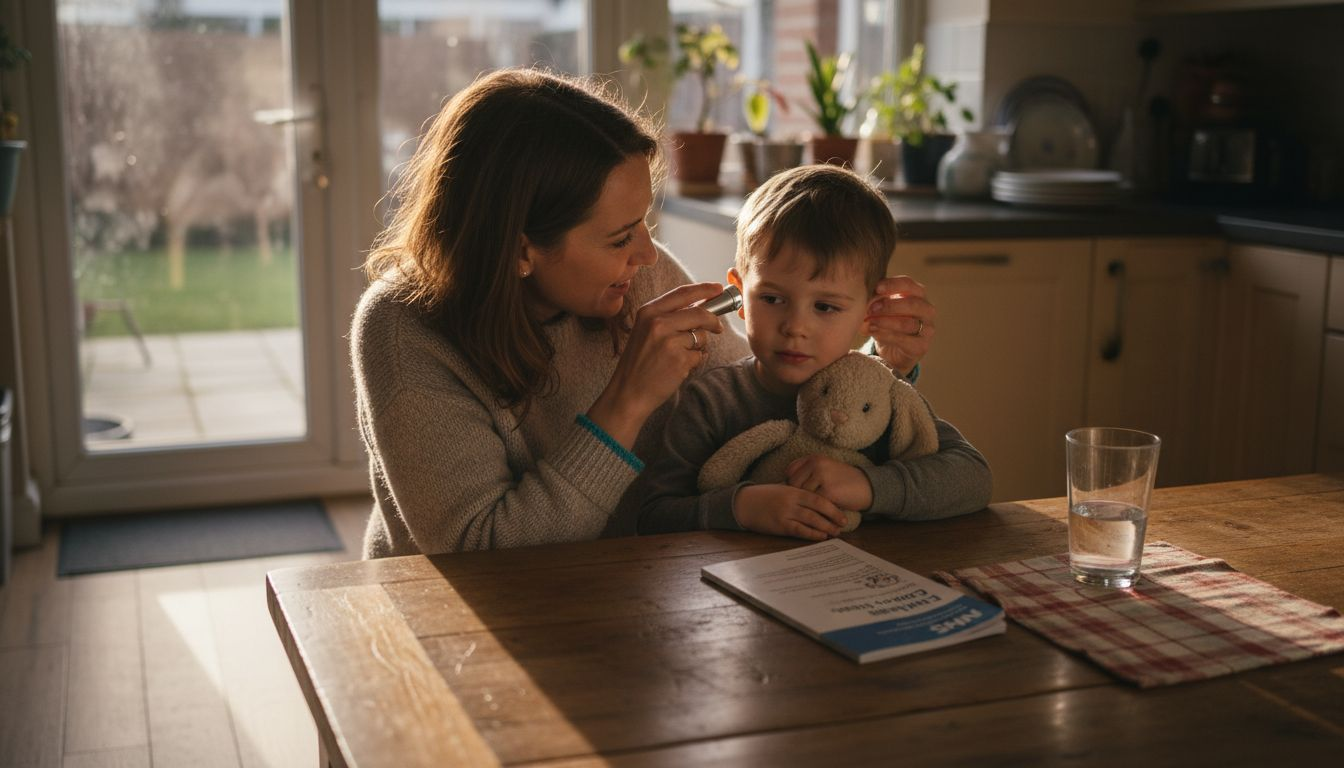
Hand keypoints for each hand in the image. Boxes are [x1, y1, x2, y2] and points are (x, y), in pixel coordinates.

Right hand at [587, 282, 723, 446]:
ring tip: (680, 356)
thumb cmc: (638, 363)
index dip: (704, 289)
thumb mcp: (644, 331)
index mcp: (648, 312)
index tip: (718, 289)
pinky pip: (700, 355)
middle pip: (700, 313)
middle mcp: (658, 322)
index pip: (683, 293)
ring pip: (702, 335)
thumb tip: (700, 306)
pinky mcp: (680, 359)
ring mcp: (669, 341)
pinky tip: (678, 368)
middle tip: (718, 328)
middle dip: (713, 321)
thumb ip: (667, 317)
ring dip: (698, 346)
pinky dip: (694, 362)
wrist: (628, 392)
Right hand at [733, 484, 848, 540]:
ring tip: (835, 532)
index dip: (832, 507)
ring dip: (825, 527)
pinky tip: (821, 537)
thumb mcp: (782, 489)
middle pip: (818, 509)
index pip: (819, 498)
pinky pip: (800, 530)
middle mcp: (792, 500)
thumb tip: (816, 501)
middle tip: (843, 525)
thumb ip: (797, 494)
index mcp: (794, 490)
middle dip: (833, 518)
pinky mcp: (780, 525)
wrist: (744, 503)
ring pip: (811, 520)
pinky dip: (812, 534)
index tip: (842, 515)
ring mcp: (786, 513)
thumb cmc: (764, 496)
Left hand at [786, 455, 872, 511]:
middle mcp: (816, 464)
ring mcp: (822, 477)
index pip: (790, 471)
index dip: (792, 483)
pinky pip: (813, 503)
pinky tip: (822, 511)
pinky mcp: (828, 491)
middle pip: (793, 484)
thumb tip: (785, 484)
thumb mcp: (825, 469)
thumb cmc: (844, 481)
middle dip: (798, 495)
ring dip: (808, 503)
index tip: (799, 492)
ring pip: (802, 494)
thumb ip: (807, 472)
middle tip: (806, 503)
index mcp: (814, 458)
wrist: (868, 487)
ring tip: (816, 506)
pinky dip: (816, 509)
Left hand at [864, 275, 934, 377]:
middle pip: (912, 303)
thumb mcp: (882, 308)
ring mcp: (927, 329)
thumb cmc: (888, 322)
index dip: (893, 284)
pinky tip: (873, 332)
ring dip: (886, 322)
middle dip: (890, 305)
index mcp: (917, 294)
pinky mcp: (921, 346)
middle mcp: (926, 310)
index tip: (877, 288)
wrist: (893, 350)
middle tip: (871, 309)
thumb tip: (863, 298)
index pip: (908, 284)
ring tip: (870, 322)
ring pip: (908, 323)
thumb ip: (876, 300)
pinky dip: (886, 335)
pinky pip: (904, 340)